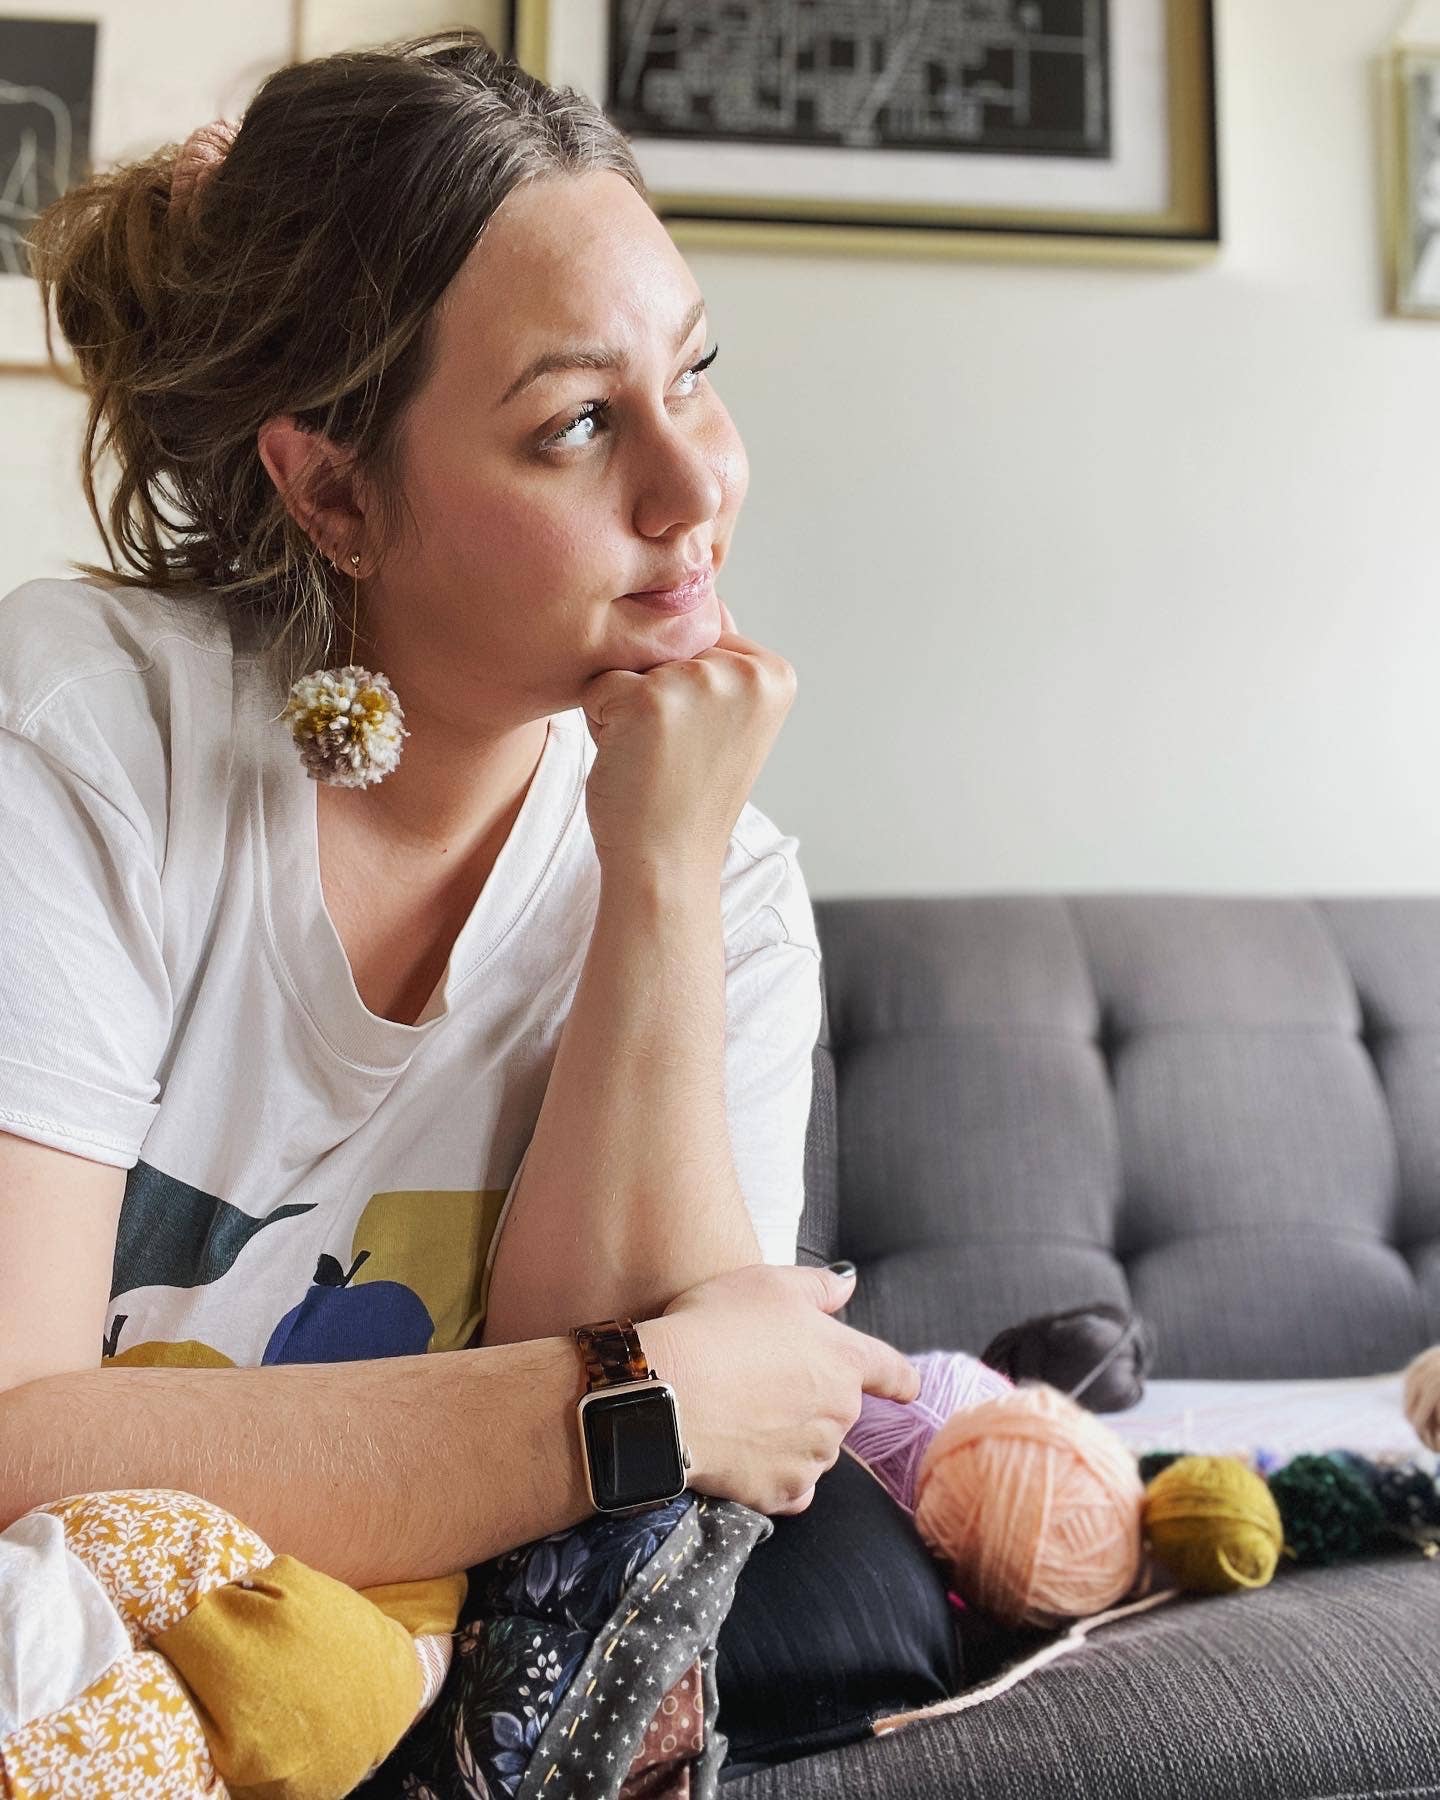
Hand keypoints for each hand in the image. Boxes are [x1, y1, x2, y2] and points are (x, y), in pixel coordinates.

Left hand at [579, 599, 796, 879]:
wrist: (667, 862)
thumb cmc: (686, 793)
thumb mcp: (725, 719)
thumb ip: (717, 661)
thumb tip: (697, 590)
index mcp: (775, 674)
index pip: (705, 636)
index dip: (685, 687)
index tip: (701, 742)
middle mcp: (745, 672)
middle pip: (666, 644)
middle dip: (654, 693)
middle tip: (673, 753)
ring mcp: (699, 682)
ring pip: (631, 663)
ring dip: (625, 707)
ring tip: (652, 756)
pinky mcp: (649, 699)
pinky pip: (600, 686)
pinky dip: (600, 724)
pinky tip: (630, 762)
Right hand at [639, 1263, 919, 1516]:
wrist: (669, 1394)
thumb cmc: (717, 1327)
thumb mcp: (767, 1283)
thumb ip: (817, 1287)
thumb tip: (848, 1285)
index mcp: (844, 1358)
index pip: (891, 1371)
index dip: (899, 1379)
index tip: (907, 1389)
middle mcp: (840, 1412)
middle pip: (840, 1408)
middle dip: (812, 1397)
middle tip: (761, 1379)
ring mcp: (813, 1457)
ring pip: (815, 1448)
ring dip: (792, 1435)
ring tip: (742, 1413)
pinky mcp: (781, 1492)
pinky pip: (790, 1487)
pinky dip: (774, 1474)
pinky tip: (744, 1454)